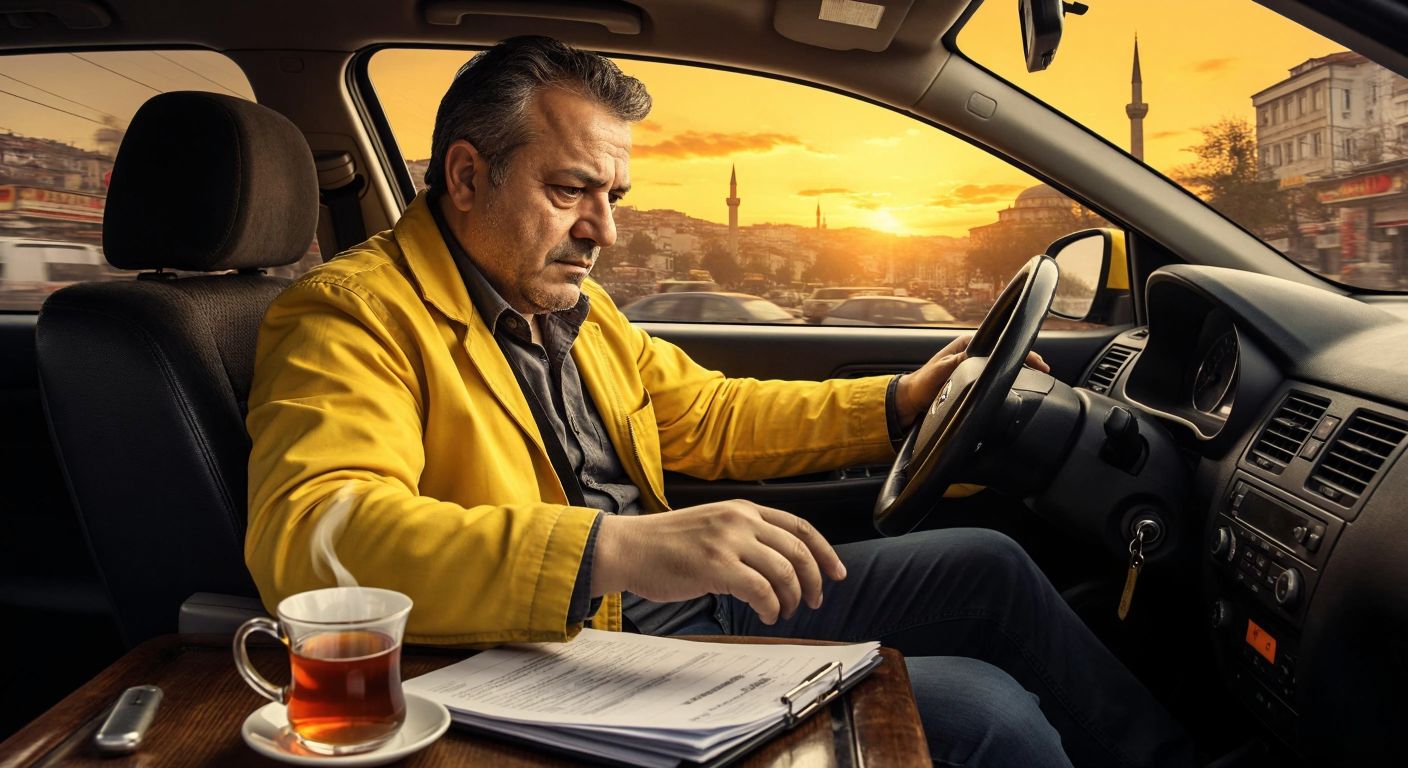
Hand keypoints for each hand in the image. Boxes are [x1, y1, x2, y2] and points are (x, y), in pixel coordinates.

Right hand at [590, 501, 845, 624]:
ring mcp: (728, 541)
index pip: (800, 527)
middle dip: (814, 581)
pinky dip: (771, 607)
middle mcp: (740, 520)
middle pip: (799, 551)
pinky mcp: (715, 566)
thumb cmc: (665, 544)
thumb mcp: (713, 526)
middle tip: (813, 602)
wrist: (628, 547)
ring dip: (792, 598)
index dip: (825, 552)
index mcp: (743, 509)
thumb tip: (778, 564)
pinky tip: (766, 615)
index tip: (837, 573)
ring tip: (783, 612)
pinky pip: (761, 590)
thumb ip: (744, 536)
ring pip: (785, 572)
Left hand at [894, 334, 1049, 427]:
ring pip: (1002, 363)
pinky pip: (995, 375)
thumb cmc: (922, 385)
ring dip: (1019, 369)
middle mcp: (972, 352)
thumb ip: (957, 363)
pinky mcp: (972, 378)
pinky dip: (1009, 378)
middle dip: (1025, 359)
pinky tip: (1019, 385)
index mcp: (966, 345)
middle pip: (1005, 352)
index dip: (1020, 351)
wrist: (911, 400)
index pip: (1000, 342)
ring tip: (1037, 377)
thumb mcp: (940, 372)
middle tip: (1044, 370)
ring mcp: (974, 365)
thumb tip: (975, 358)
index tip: (1036, 361)